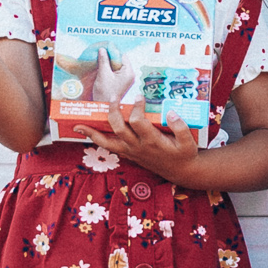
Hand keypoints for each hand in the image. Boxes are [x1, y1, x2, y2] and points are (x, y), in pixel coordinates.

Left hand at [80, 108, 201, 180]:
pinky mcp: (129, 154)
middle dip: (113, 111)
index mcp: (153, 141)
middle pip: (118, 128)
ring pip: (107, 142)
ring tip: (78, 125)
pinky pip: (109, 147)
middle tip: (114, 97)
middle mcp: (138, 147)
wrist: (181, 172)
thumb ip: (181, 127)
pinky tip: (86, 132)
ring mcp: (131, 152)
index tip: (140, 96)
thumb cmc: (184, 154)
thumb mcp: (188, 142)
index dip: (137, 107)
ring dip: (92, 133)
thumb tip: (171, 112)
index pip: (138, 121)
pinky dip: (96, 140)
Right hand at [91, 48, 136, 110]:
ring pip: (116, 66)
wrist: (104, 107)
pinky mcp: (120, 82)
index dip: (113, 52)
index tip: (103, 49)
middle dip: (110, 57)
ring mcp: (125, 79)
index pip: (122, 56)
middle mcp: (129, 75)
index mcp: (129, 72)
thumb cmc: (105, 92)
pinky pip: (115, 72)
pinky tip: (101, 68)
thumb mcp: (103, 73)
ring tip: (99, 61)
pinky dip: (108, 69)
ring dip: (108, 63)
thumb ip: (104, 60)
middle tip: (100, 54)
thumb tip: (102, 49)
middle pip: (120, 60)